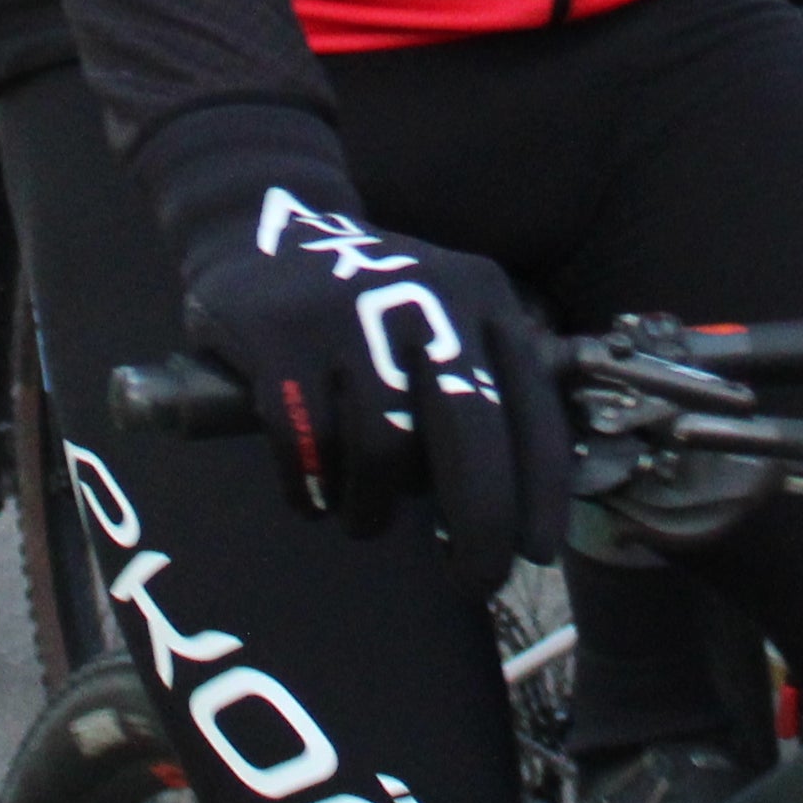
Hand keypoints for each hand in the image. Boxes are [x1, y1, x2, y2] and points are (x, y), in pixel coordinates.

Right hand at [169, 172, 566, 595]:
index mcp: (483, 295)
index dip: (540, 492)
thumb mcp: (445, 318)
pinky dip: (313, 490)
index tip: (537, 552)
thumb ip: (482, 389)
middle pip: (469, 439)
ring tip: (361, 515)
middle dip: (479, 528)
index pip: (531, 409)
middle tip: (473, 580)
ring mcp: (350, 311)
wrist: (263, 222)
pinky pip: (310, 449)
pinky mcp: (282, 334)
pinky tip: (312, 493)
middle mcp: (427, 297)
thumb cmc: (369, 305)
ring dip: (374, 509)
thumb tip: (517, 511)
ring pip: (385, 452)